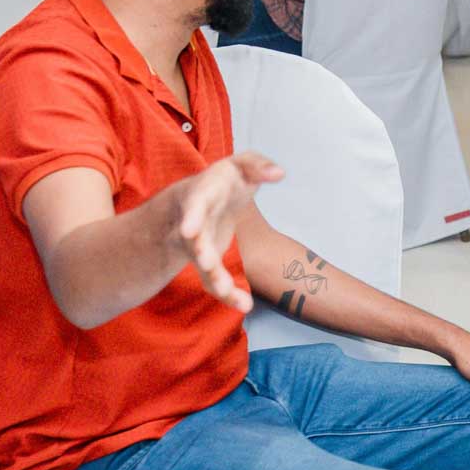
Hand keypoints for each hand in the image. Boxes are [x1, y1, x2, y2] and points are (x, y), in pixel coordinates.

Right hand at [169, 152, 283, 313]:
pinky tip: (244, 304)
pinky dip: (228, 293)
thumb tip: (280, 173)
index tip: (188, 231)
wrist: (203, 199)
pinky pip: (214, 279)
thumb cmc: (226, 180)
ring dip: (214, 276)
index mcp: (203, 193)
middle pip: (194, 238)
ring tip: (226, 290)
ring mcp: (201, 243)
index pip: (195, 203)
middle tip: (204, 262)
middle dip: (198, 249)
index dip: (191, 217)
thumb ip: (258, 165)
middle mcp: (197, 221)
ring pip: (204, 263)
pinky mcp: (208, 259)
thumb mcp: (241, 165)